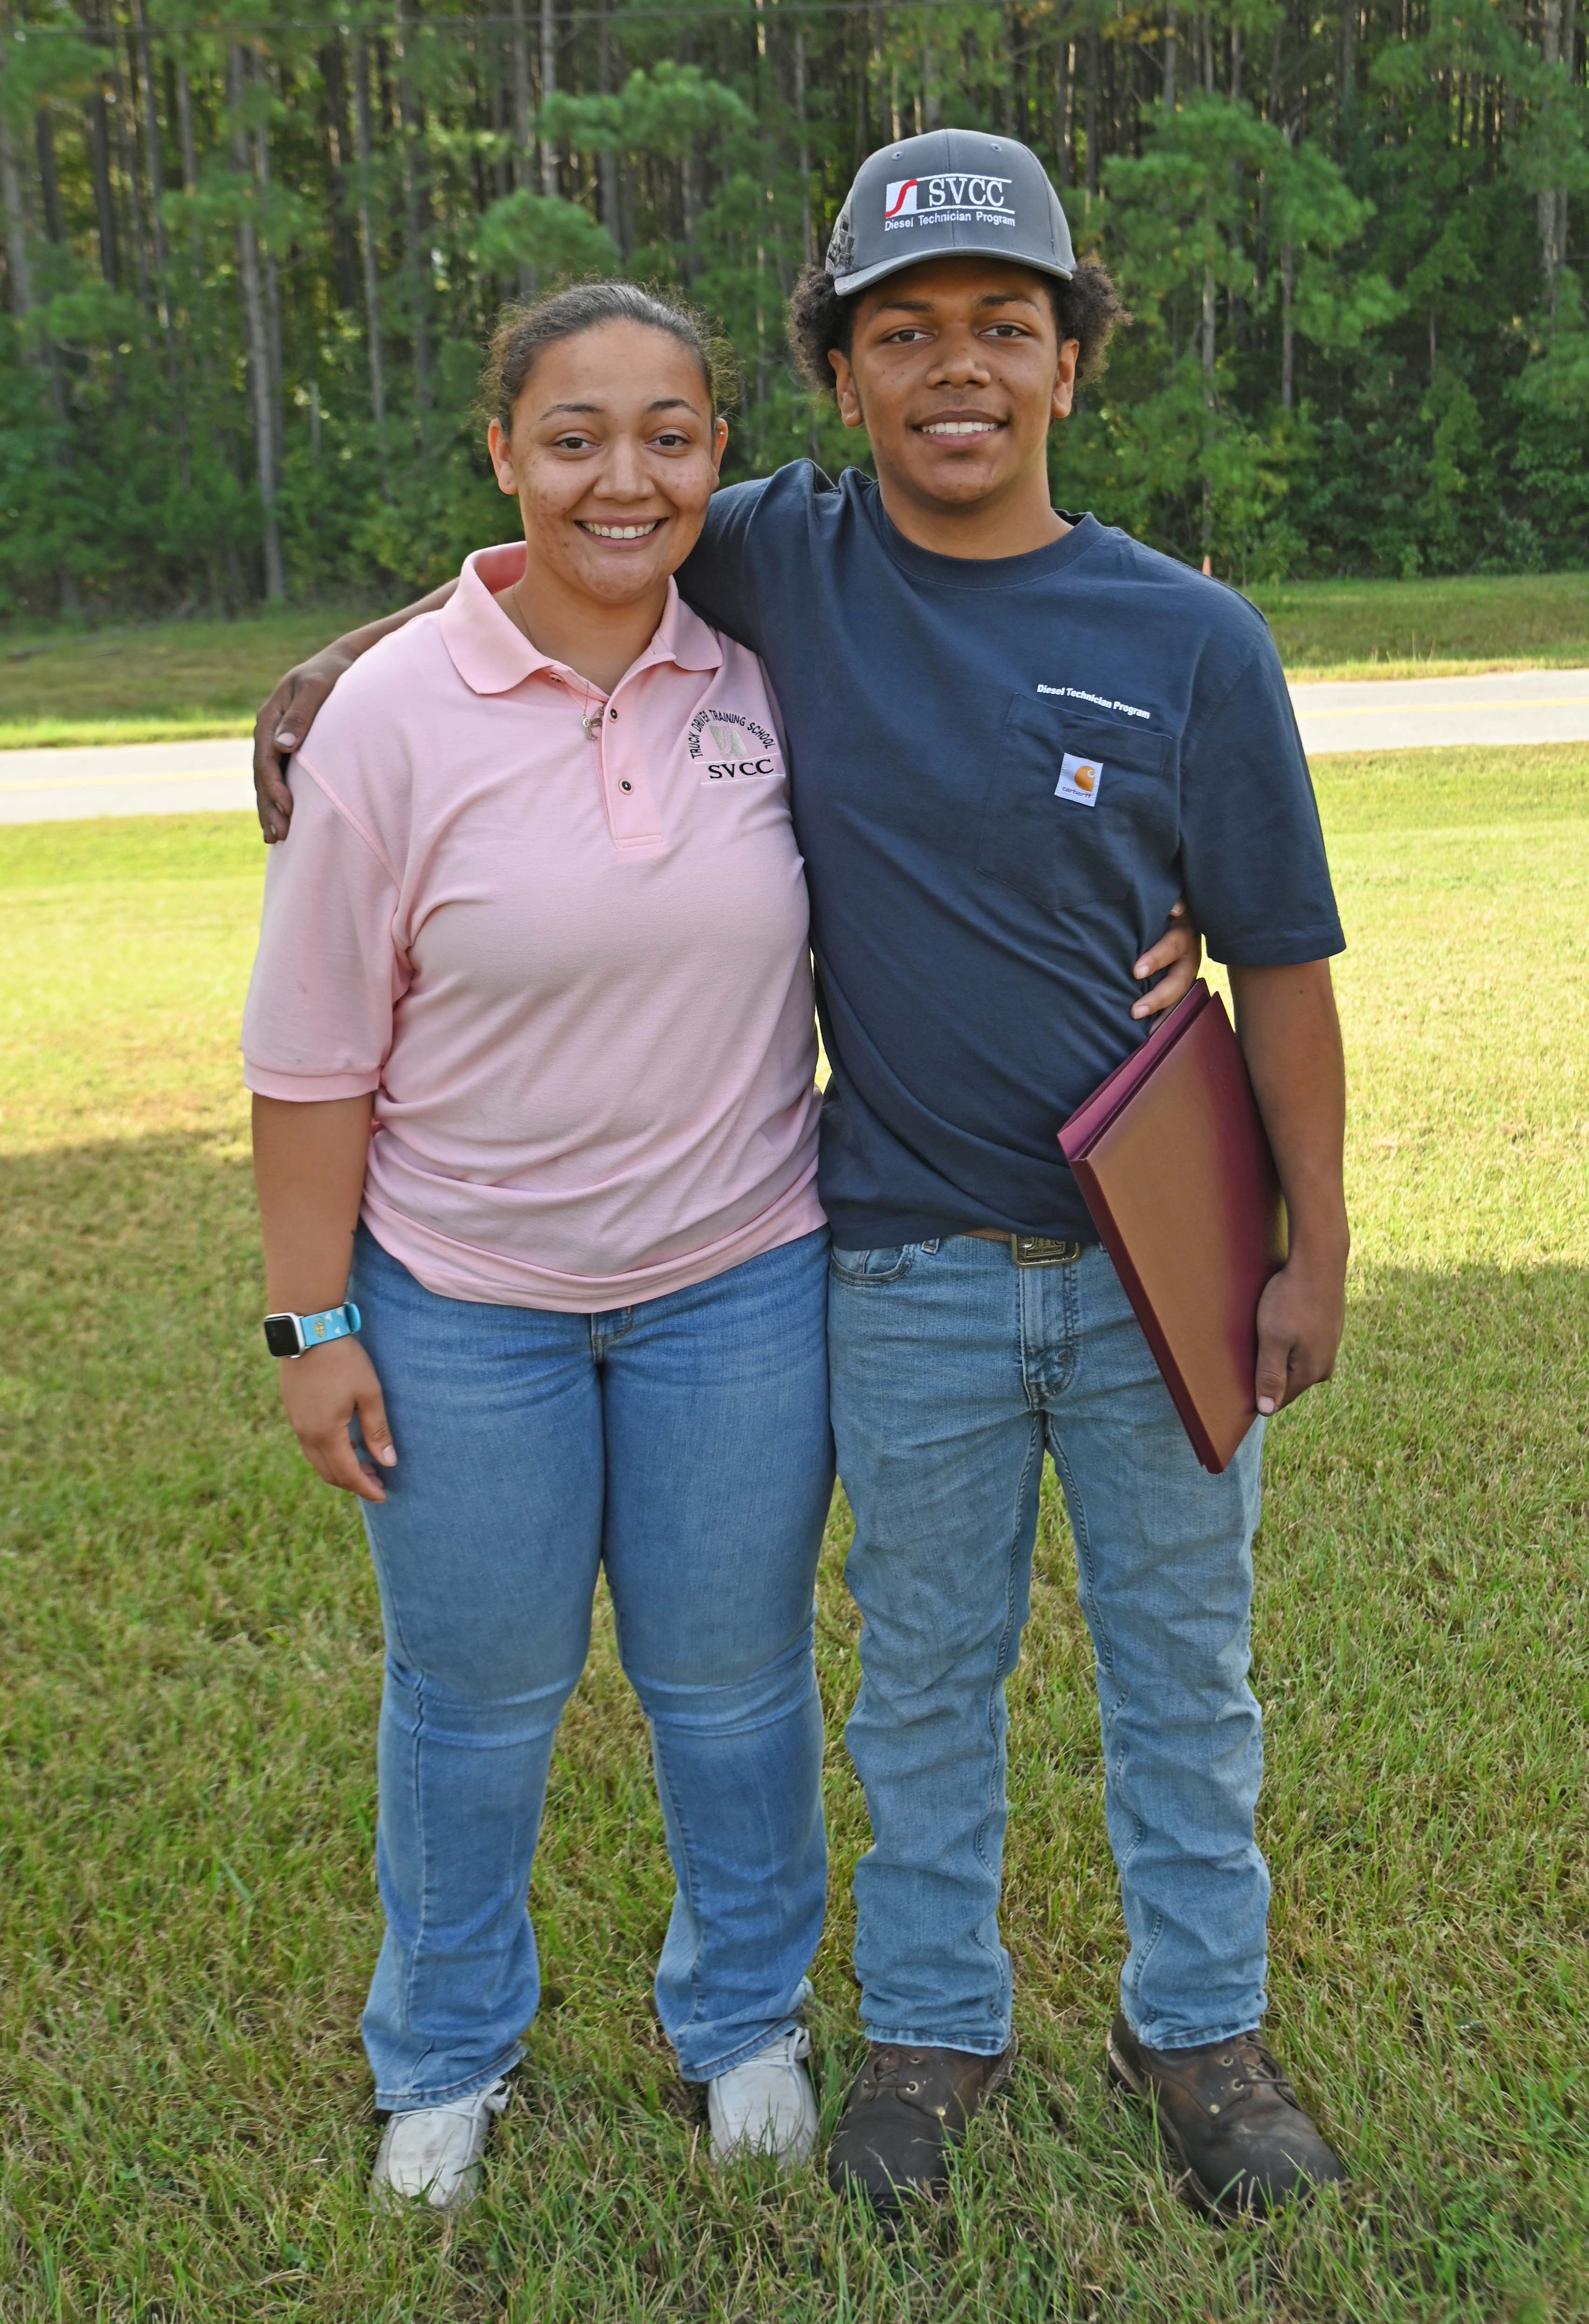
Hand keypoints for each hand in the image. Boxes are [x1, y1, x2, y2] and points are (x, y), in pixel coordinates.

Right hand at [252, 648, 353, 843]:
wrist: (340, 662)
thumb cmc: (332, 673)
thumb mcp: (317, 688)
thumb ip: (301, 715)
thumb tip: (283, 746)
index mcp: (269, 716)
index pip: (266, 758)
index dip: (275, 786)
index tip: (288, 808)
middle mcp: (268, 730)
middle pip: (263, 775)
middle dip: (269, 806)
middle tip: (278, 836)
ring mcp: (276, 740)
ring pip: (267, 780)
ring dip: (270, 809)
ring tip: (275, 838)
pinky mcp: (289, 748)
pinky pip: (278, 777)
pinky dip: (277, 799)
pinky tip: (282, 820)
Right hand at [277, 1337, 396, 1502]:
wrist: (309, 1330)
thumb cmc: (344, 1360)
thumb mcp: (369, 1393)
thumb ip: (377, 1430)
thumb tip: (388, 1463)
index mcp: (325, 1433)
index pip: (348, 1474)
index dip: (366, 1488)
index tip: (383, 1496)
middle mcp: (306, 1434)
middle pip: (329, 1473)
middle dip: (353, 1483)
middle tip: (377, 1482)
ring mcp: (296, 1423)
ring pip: (317, 1461)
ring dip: (339, 1470)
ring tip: (364, 1467)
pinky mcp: (293, 1412)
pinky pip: (310, 1446)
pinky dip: (328, 1454)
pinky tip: (345, 1446)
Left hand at [1131, 899, 1201, 1021]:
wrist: (1175, 911)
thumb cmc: (1165, 907)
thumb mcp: (1173, 901)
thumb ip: (1174, 902)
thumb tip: (1175, 909)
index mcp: (1183, 934)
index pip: (1171, 948)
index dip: (1156, 959)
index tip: (1136, 972)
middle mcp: (1189, 956)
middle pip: (1178, 980)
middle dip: (1158, 998)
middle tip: (1135, 1011)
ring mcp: (1186, 972)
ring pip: (1179, 997)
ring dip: (1163, 1014)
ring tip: (1146, 1032)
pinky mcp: (1180, 982)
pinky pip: (1175, 1005)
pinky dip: (1165, 1019)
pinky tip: (1150, 1035)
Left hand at [1253, 1246, 1345, 1415]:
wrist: (1319, 1263)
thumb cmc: (1290, 1300)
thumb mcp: (1274, 1339)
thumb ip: (1270, 1376)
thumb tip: (1267, 1410)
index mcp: (1310, 1373)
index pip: (1278, 1400)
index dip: (1256, 1395)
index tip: (1237, 1381)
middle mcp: (1324, 1366)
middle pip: (1286, 1382)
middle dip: (1266, 1373)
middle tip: (1249, 1350)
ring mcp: (1328, 1349)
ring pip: (1294, 1363)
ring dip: (1277, 1355)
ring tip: (1264, 1334)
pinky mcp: (1328, 1332)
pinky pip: (1302, 1347)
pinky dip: (1288, 1341)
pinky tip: (1280, 1324)